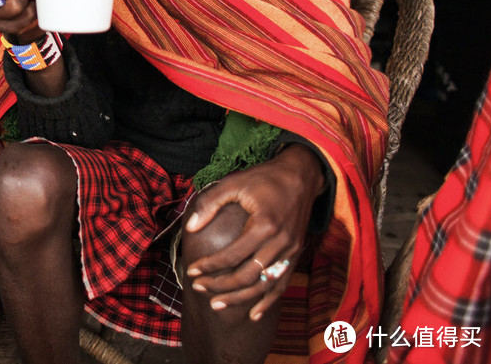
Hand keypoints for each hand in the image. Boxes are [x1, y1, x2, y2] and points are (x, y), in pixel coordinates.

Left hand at [183, 145, 324, 320]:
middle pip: (247, 275)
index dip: (210, 266)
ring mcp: (291, 251)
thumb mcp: (234, 183)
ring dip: (240, 298)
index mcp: (264, 225)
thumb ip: (210, 204)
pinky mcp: (296, 255)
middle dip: (220, 285)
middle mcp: (280, 243)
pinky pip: (282, 284)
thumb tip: (190, 227)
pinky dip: (268, 301)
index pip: (232, 255)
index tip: (191, 271)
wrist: (300, 177)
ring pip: (264, 285)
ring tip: (216, 304)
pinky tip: (253, 314)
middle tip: (198, 289)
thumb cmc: (264, 179)